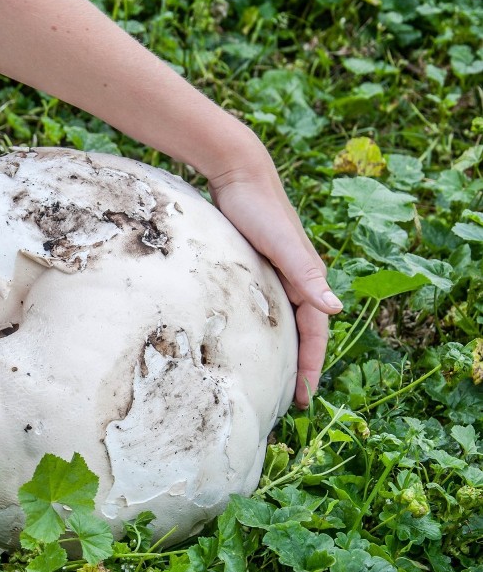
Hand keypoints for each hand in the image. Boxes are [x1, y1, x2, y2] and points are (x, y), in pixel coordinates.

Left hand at [207, 144, 341, 407]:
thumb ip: (307, 275)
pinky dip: (264, 327)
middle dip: (300, 365)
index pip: (314, 332)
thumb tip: (336, 310)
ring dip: (283, 349)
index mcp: (306, 278)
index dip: (311, 364)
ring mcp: (274, 272)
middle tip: (290, 399)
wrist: (236, 172)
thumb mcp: (283, 244)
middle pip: (301, 331)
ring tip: (272, 377)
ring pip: (283, 320)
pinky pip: (264, 306)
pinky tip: (249, 337)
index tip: (304, 397)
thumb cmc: (258, 208)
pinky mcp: (254, 265)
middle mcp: (294, 278)